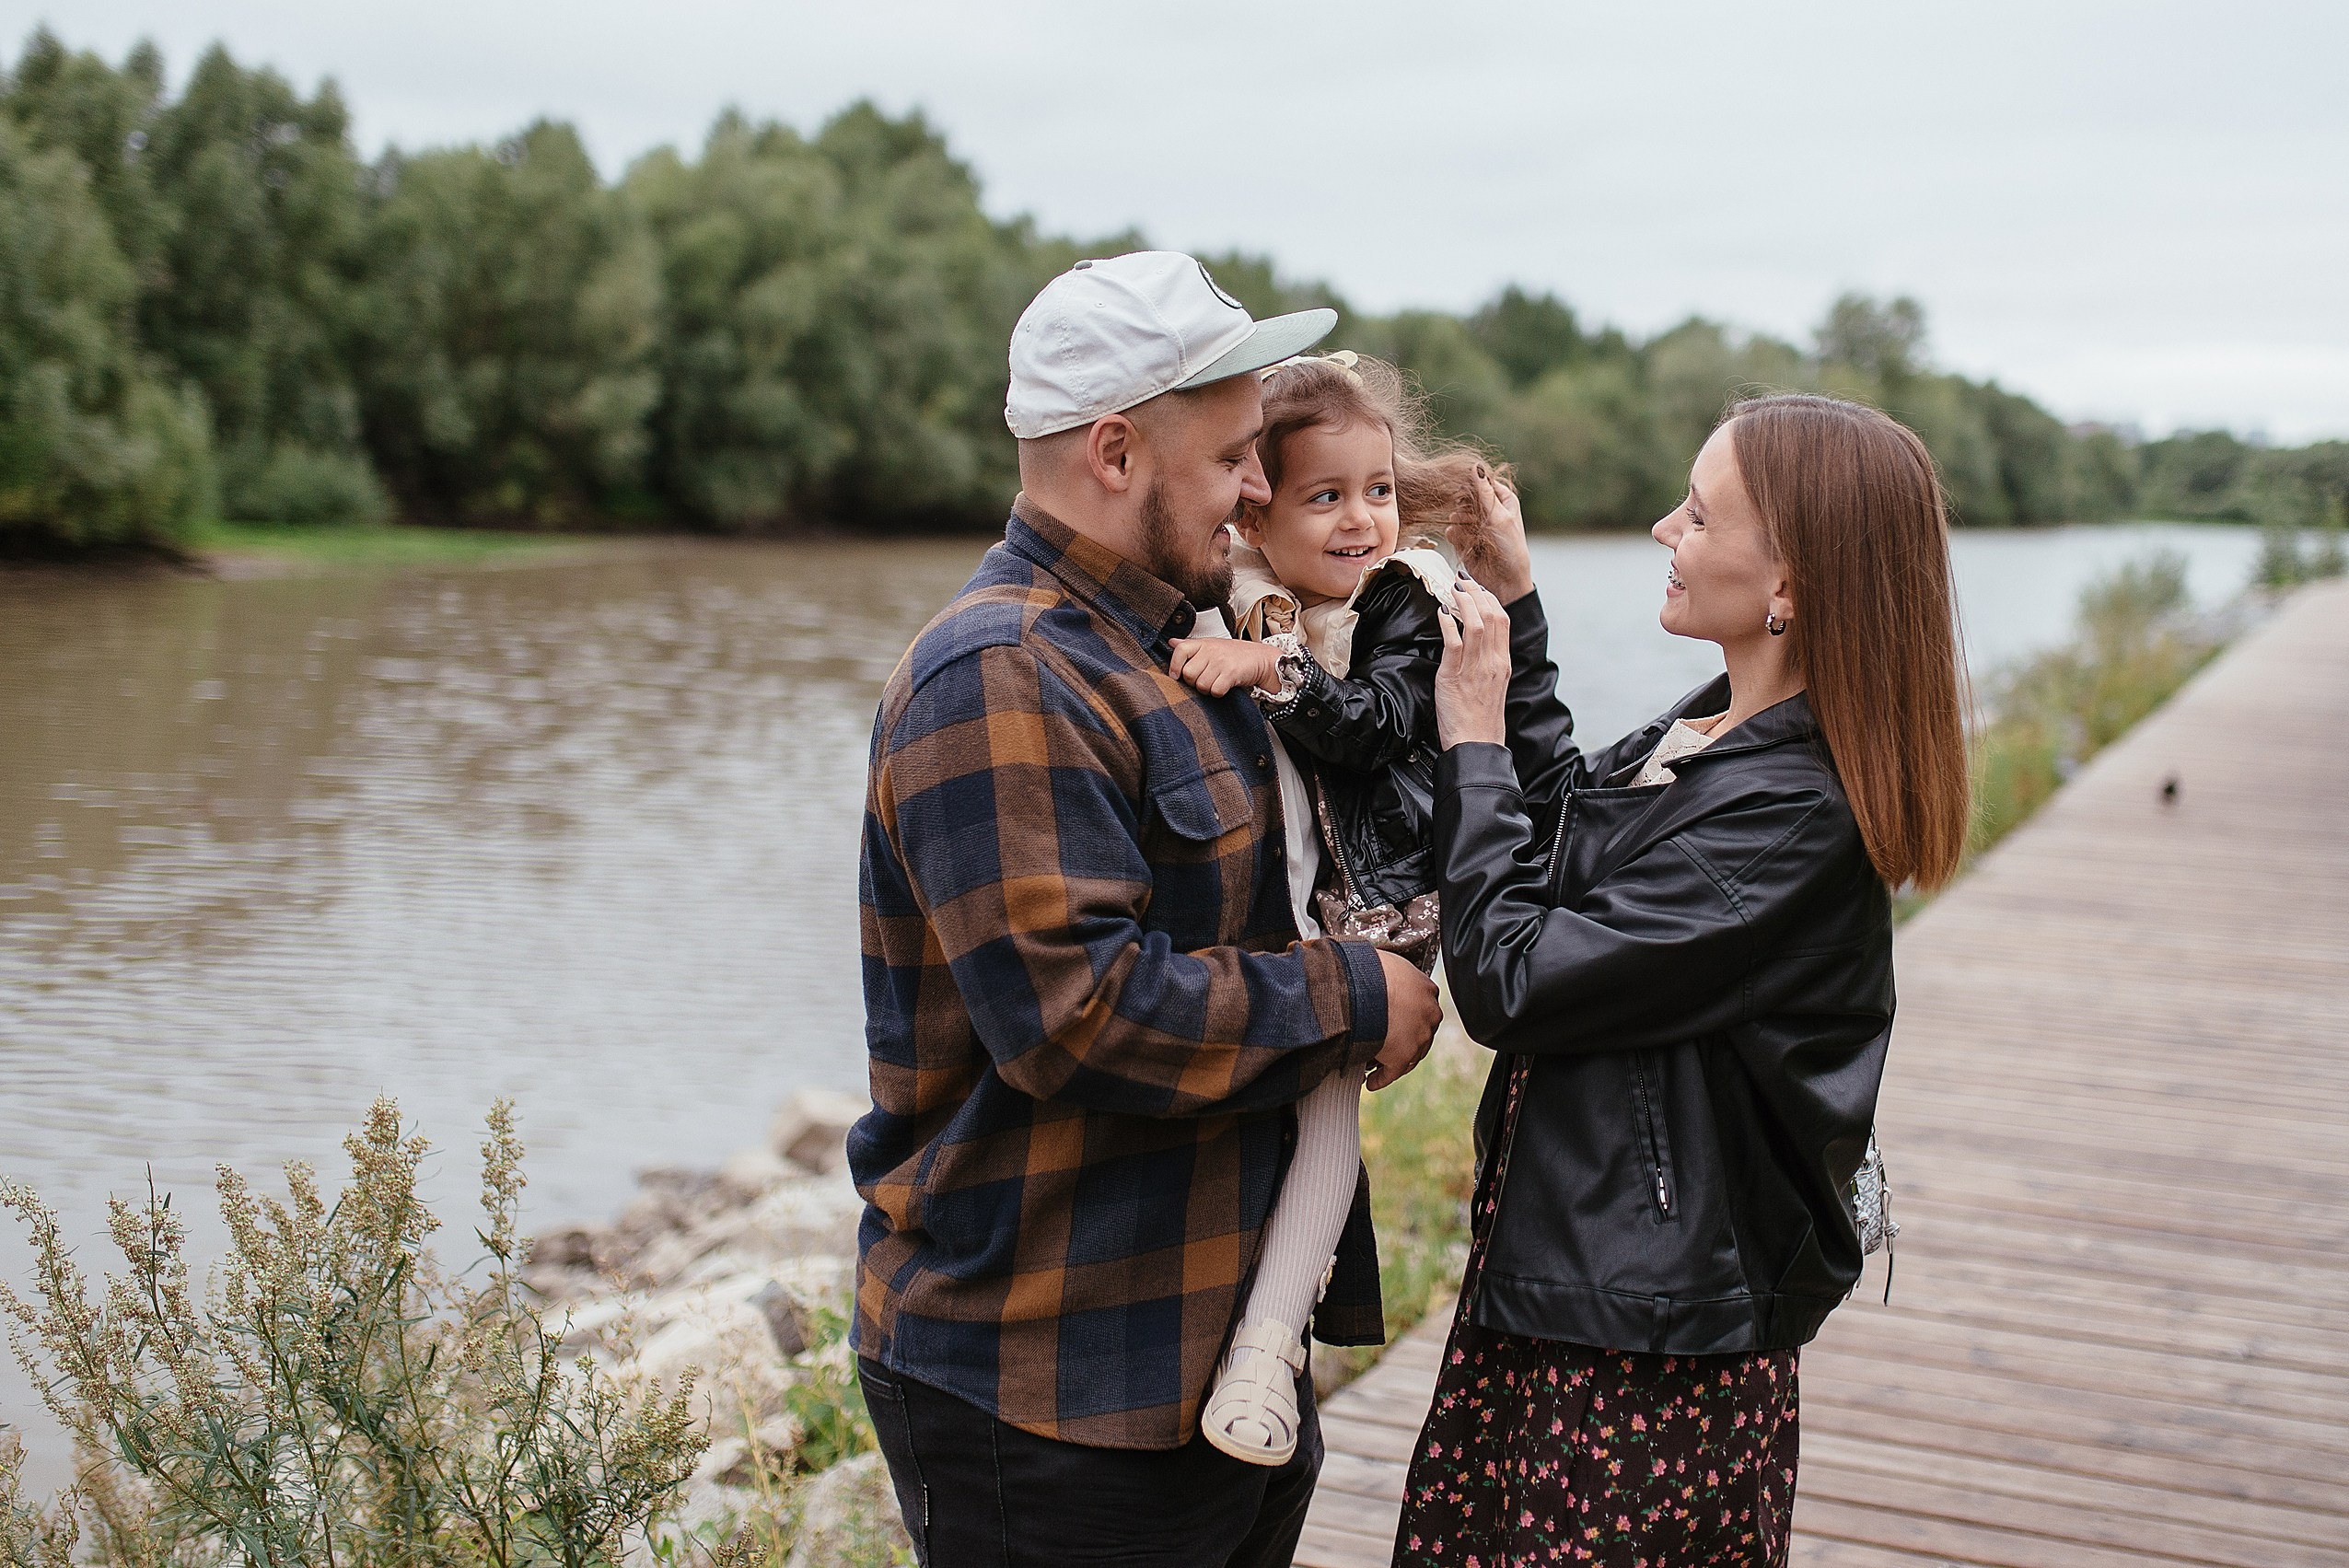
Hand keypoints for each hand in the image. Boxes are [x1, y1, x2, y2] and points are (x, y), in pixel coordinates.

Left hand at [1167, 637, 1282, 696]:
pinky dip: (1219, 693)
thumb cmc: (1234, 654)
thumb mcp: (1211, 645)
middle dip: (1194, 682)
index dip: (1175, 665)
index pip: (1180, 650)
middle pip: (1188, 674)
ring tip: (1216, 682)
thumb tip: (1171, 642)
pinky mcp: (1231, 673)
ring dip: (1208, 689)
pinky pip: (1215, 690)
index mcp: (1203, 643)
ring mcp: (1221, 661)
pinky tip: (1224, 686)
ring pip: (1201, 685)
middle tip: (1205, 679)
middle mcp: (1211, 650)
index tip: (1175, 675)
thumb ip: (1190, 645)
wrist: (1261, 658)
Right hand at [1366, 950, 1440, 1090]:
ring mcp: (1418, 1036)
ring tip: (1378, 1064)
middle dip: (1405, 1040)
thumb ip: (1390, 973)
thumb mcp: (1386, 963)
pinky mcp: (1402, 1056)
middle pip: (1421, 1033)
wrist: (1359, 986)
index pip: (1422, 1008)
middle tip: (1388, 1044)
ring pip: (1411, 1054)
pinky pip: (1393, 1071)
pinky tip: (1372, 1082)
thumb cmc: (1367, 969)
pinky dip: (1382, 1078)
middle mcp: (1429, 1014)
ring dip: (1396, 1061)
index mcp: (1426, 989)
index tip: (1398, 1021)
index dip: (1408, 1016)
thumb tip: (1372, 972)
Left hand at [1435, 582, 1510, 748]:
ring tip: (1452, 589)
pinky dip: (1448, 623)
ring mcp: (1475, 668)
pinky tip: (1442, 613)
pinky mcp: (1455, 676)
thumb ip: (1485, 662)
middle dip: (1477, 592)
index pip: (1502, 620)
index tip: (1477, 587)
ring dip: (1463, 602)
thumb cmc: (1479, 719)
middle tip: (1462, 580)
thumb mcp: (1490, 686)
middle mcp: (1493, 661)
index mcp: (1503, 662)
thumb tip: (1474, 642)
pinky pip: (1454, 642)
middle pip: (1492, 615)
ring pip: (1476, 624)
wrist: (1476, 743)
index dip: (1489, 599)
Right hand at [1446, 467, 1534, 603]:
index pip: (1482, 481)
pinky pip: (1451, 529)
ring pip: (1456, 513)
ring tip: (1472, 532)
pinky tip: (1465, 542)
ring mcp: (1475, 524)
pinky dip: (1456, 535)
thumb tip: (1475, 466)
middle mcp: (1489, 509)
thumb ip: (1484, 492)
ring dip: (1460, 522)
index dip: (1473, 484)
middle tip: (1471, 516)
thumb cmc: (1510, 549)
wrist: (1504, 581)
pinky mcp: (1463, 538)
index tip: (1467, 491)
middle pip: (1466, 496)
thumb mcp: (1499, 517)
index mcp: (1503, 499)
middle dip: (1465, 506)